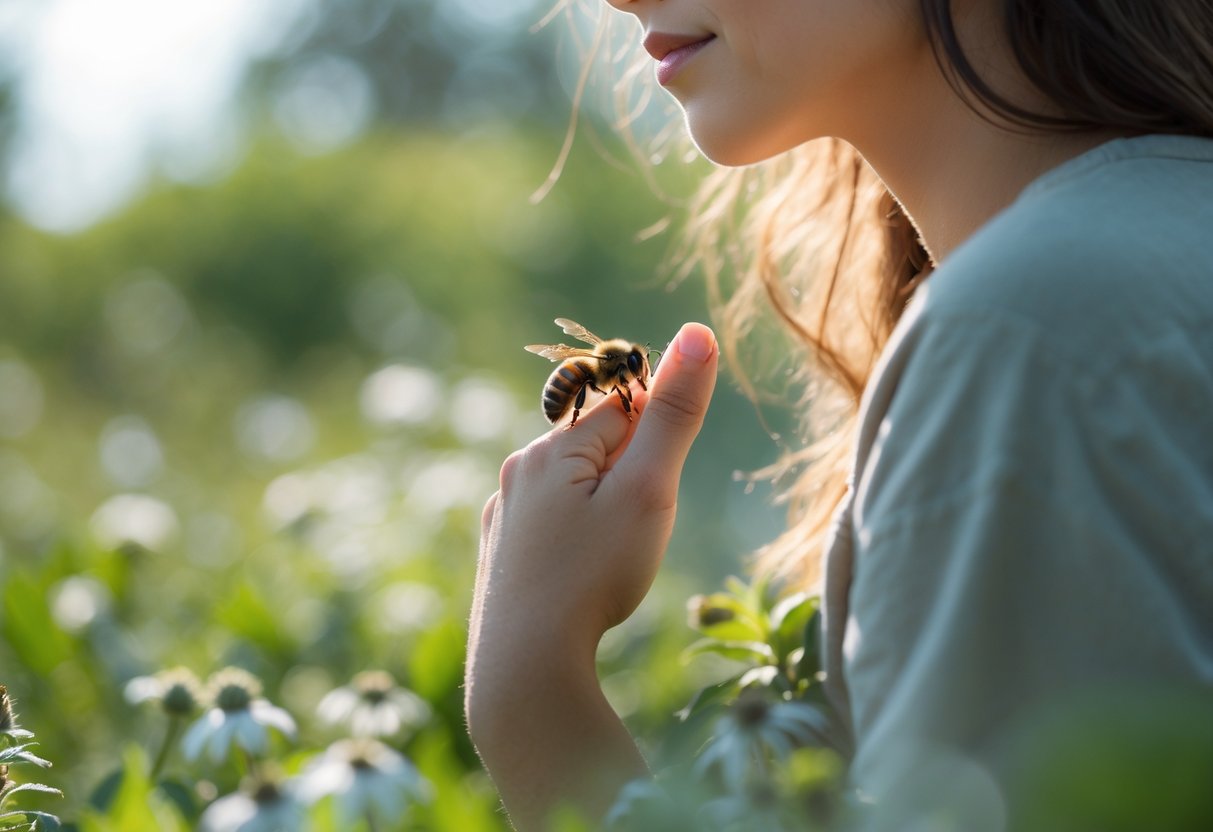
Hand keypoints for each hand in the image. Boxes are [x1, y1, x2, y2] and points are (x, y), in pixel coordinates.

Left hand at [472, 321, 718, 653]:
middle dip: (631, 483)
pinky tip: (580, 580)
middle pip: (599, 450)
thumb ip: (673, 414)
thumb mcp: (648, 490)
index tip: (652, 497)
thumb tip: (697, 331)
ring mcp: (504, 514)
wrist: (525, 667)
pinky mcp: (500, 554)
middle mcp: (519, 471)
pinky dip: (577, 543)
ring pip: (576, 491)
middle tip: (631, 539)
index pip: (625, 410)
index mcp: (552, 447)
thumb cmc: (594, 575)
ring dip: (605, 513)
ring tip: (608, 565)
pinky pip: (553, 528)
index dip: (655, 448)